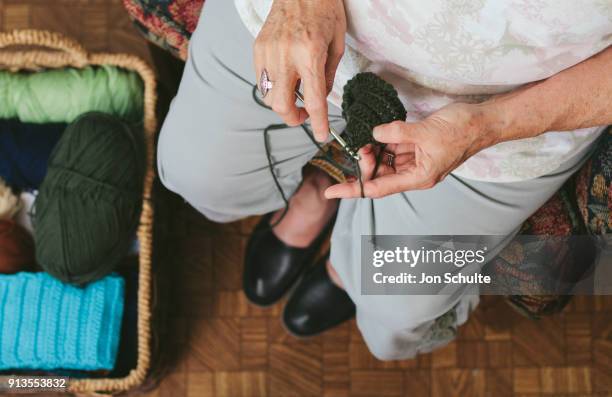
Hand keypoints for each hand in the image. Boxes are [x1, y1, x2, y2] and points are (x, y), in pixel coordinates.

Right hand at [254, 0, 345, 140]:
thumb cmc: (324, 9)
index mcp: (310, 53)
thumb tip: (320, 98)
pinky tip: (285, 78)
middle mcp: (285, 54)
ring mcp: (268, 51)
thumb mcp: (337, 43)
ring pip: (268, 95)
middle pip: (280, 104)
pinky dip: (273, 86)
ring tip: (295, 94)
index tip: (321, 136)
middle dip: (293, 117)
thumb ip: (328, 75)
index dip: (317, 122)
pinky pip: (262, 79)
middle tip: (305, 114)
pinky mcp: (258, 48)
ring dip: (282, 102)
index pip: (313, 99)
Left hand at [325, 103, 499, 198]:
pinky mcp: (416, 147)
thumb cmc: (462, 131)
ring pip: (384, 161)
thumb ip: (397, 133)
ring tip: (366, 139)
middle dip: (365, 163)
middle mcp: (414, 173)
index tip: (331, 191)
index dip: (352, 189)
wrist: (483, 120)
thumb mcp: (426, 132)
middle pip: (378, 176)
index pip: (376, 189)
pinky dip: (382, 141)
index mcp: (418, 177)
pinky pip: (393, 148)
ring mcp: (415, 160)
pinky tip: (376, 134)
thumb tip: (375, 134)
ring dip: (372, 152)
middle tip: (358, 146)